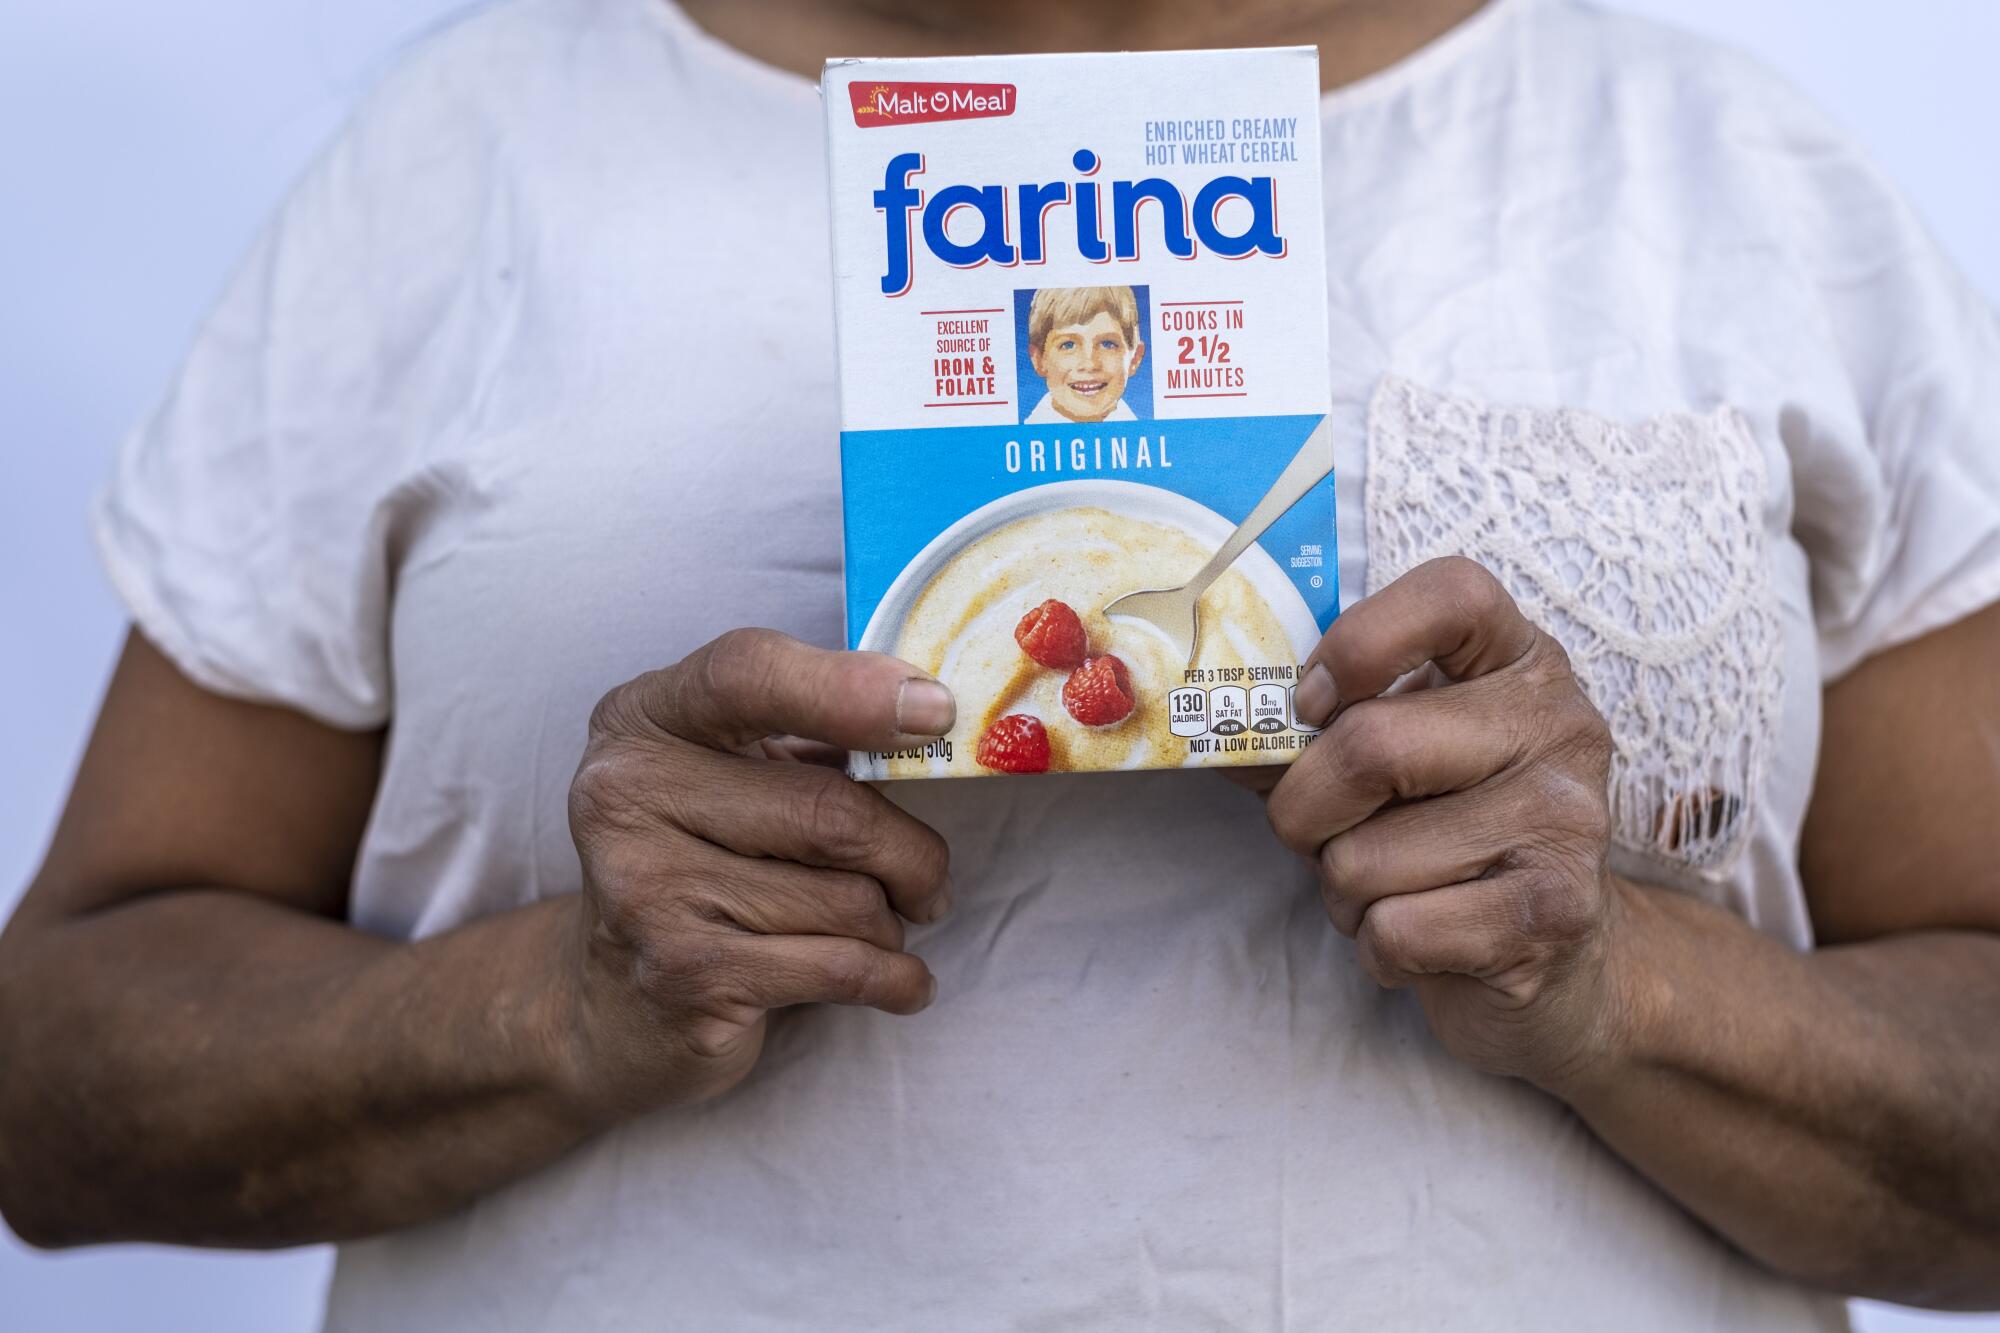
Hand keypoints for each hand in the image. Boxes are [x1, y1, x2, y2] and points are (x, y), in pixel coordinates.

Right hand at [558, 629, 957, 1114]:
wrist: (616, 1002)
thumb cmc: (709, 862)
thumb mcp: (734, 770)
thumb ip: (810, 729)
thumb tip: (931, 711)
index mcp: (644, 717)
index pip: (747, 674)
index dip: (848, 690)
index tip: (938, 712)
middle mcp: (627, 793)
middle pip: (829, 811)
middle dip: (912, 855)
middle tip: (930, 880)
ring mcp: (648, 889)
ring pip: (847, 900)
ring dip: (893, 922)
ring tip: (878, 928)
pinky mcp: (685, 976)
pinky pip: (842, 967)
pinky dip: (895, 978)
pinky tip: (899, 982)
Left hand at [1267, 557, 1626, 1091]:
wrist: (1553, 956)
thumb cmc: (1443, 834)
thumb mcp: (1393, 755)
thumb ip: (1316, 726)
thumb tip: (1213, 724)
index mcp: (1520, 659)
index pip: (1450, 594)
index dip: (1358, 642)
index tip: (1314, 702)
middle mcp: (1559, 725)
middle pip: (1371, 745)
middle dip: (1304, 810)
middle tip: (1317, 832)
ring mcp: (1566, 820)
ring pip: (1366, 857)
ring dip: (1343, 890)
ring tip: (1391, 890)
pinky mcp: (1551, 915)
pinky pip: (1396, 930)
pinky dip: (1376, 946)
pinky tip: (1421, 937)